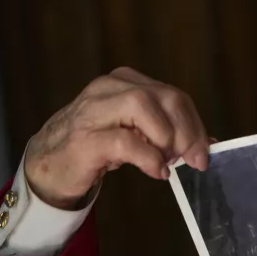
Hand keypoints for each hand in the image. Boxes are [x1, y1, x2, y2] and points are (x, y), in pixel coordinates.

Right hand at [23, 66, 209, 208]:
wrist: (48, 166)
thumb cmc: (96, 147)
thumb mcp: (135, 134)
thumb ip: (168, 133)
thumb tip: (208, 143)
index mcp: (125, 83)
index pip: (174, 96)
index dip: (195, 125)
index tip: (203, 153)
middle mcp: (108, 89)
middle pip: (165, 96)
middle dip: (187, 132)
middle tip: (191, 160)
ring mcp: (92, 110)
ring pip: (142, 105)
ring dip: (166, 138)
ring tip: (167, 162)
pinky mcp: (83, 138)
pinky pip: (125, 140)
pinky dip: (148, 158)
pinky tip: (155, 172)